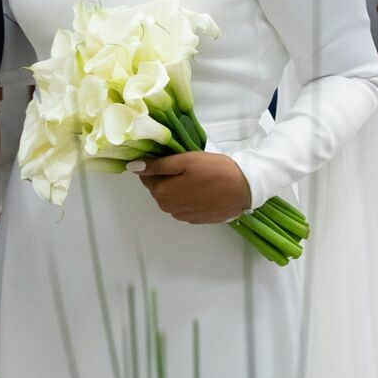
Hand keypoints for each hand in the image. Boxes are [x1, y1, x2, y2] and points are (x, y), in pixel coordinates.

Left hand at [132, 152, 249, 223]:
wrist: (245, 188)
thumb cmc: (215, 170)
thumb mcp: (185, 160)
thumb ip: (158, 165)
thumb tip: (132, 167)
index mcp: (162, 193)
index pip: (146, 176)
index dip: (156, 165)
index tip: (171, 157)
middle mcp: (168, 208)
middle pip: (158, 188)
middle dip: (166, 177)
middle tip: (187, 165)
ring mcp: (182, 216)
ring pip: (171, 197)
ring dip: (178, 187)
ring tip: (196, 176)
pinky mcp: (196, 220)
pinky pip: (184, 205)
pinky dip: (188, 197)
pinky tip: (202, 189)